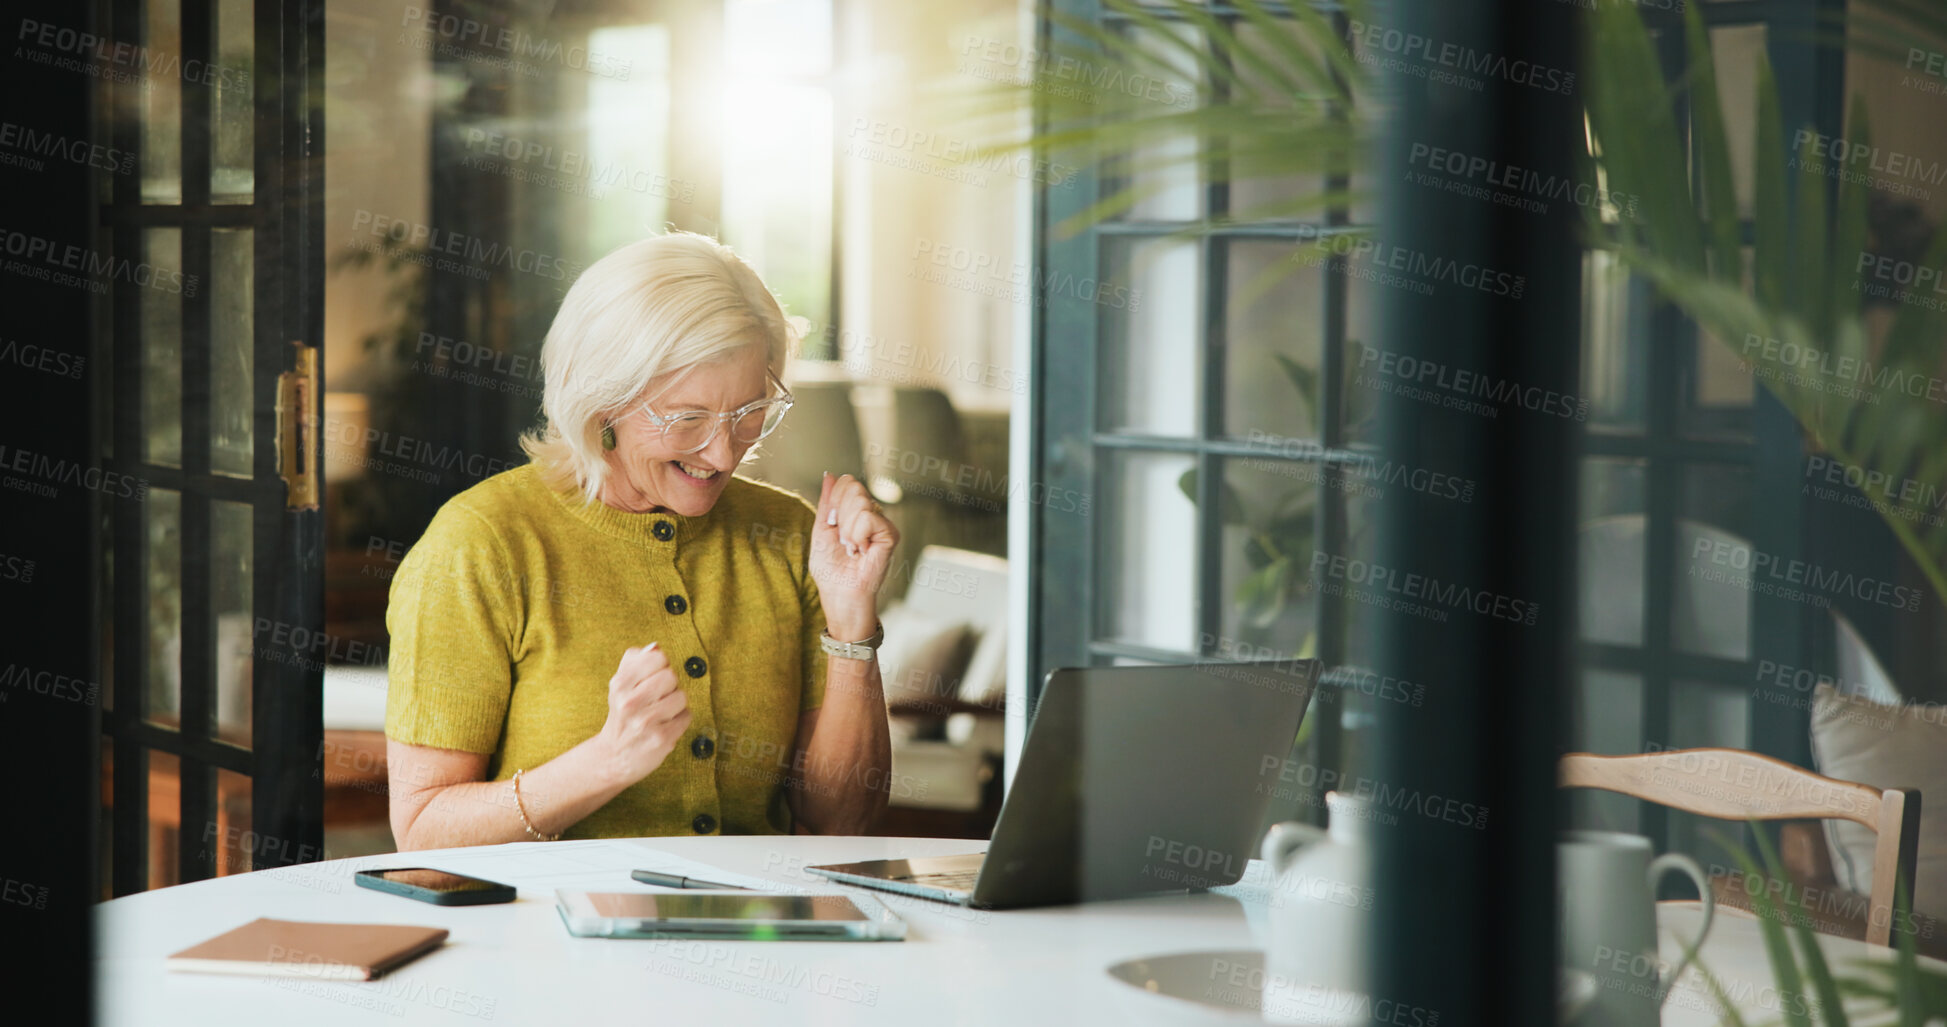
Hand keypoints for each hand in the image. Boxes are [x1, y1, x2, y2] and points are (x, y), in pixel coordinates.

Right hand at [593, 643, 690, 785]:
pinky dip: (680, 720)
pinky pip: (686, 716)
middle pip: (671, 676)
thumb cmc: (623, 713)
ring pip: (681, 697)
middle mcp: (629, 703)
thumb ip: (636, 660)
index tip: (652, 677)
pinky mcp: (661, 739)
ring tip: (661, 713)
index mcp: (619, 684)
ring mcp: (645, 723)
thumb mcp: (621, 684)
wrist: (614, 756)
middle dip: (669, 686)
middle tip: (658, 698)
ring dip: (676, 704)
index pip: (657, 657)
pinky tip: (665, 726)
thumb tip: (655, 647)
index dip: (660, 666)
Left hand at [810, 471, 898, 637]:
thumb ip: (828, 502)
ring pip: (860, 501)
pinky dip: (857, 535)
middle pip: (853, 487)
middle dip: (840, 515)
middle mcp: (871, 514)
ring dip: (847, 529)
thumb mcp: (821, 530)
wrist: (839, 593)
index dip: (834, 499)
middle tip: (843, 540)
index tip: (832, 525)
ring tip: (852, 548)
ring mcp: (882, 523)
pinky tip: (861, 551)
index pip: (847, 482)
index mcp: (854, 511)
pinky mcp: (890, 534)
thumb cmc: (830, 569)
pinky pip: (868, 517)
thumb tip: (829, 475)